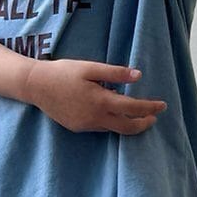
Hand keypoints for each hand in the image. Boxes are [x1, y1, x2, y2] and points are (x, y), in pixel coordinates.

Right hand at [24, 59, 166, 133]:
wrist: (35, 85)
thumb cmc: (63, 72)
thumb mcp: (90, 68)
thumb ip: (115, 73)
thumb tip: (138, 76)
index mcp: (101, 101)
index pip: (133, 109)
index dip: (150, 108)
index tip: (162, 105)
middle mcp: (95, 118)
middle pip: (127, 128)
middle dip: (143, 123)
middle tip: (153, 117)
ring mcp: (85, 125)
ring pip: (113, 129)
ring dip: (127, 123)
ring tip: (135, 112)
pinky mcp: (77, 128)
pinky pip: (100, 127)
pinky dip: (111, 121)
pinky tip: (111, 111)